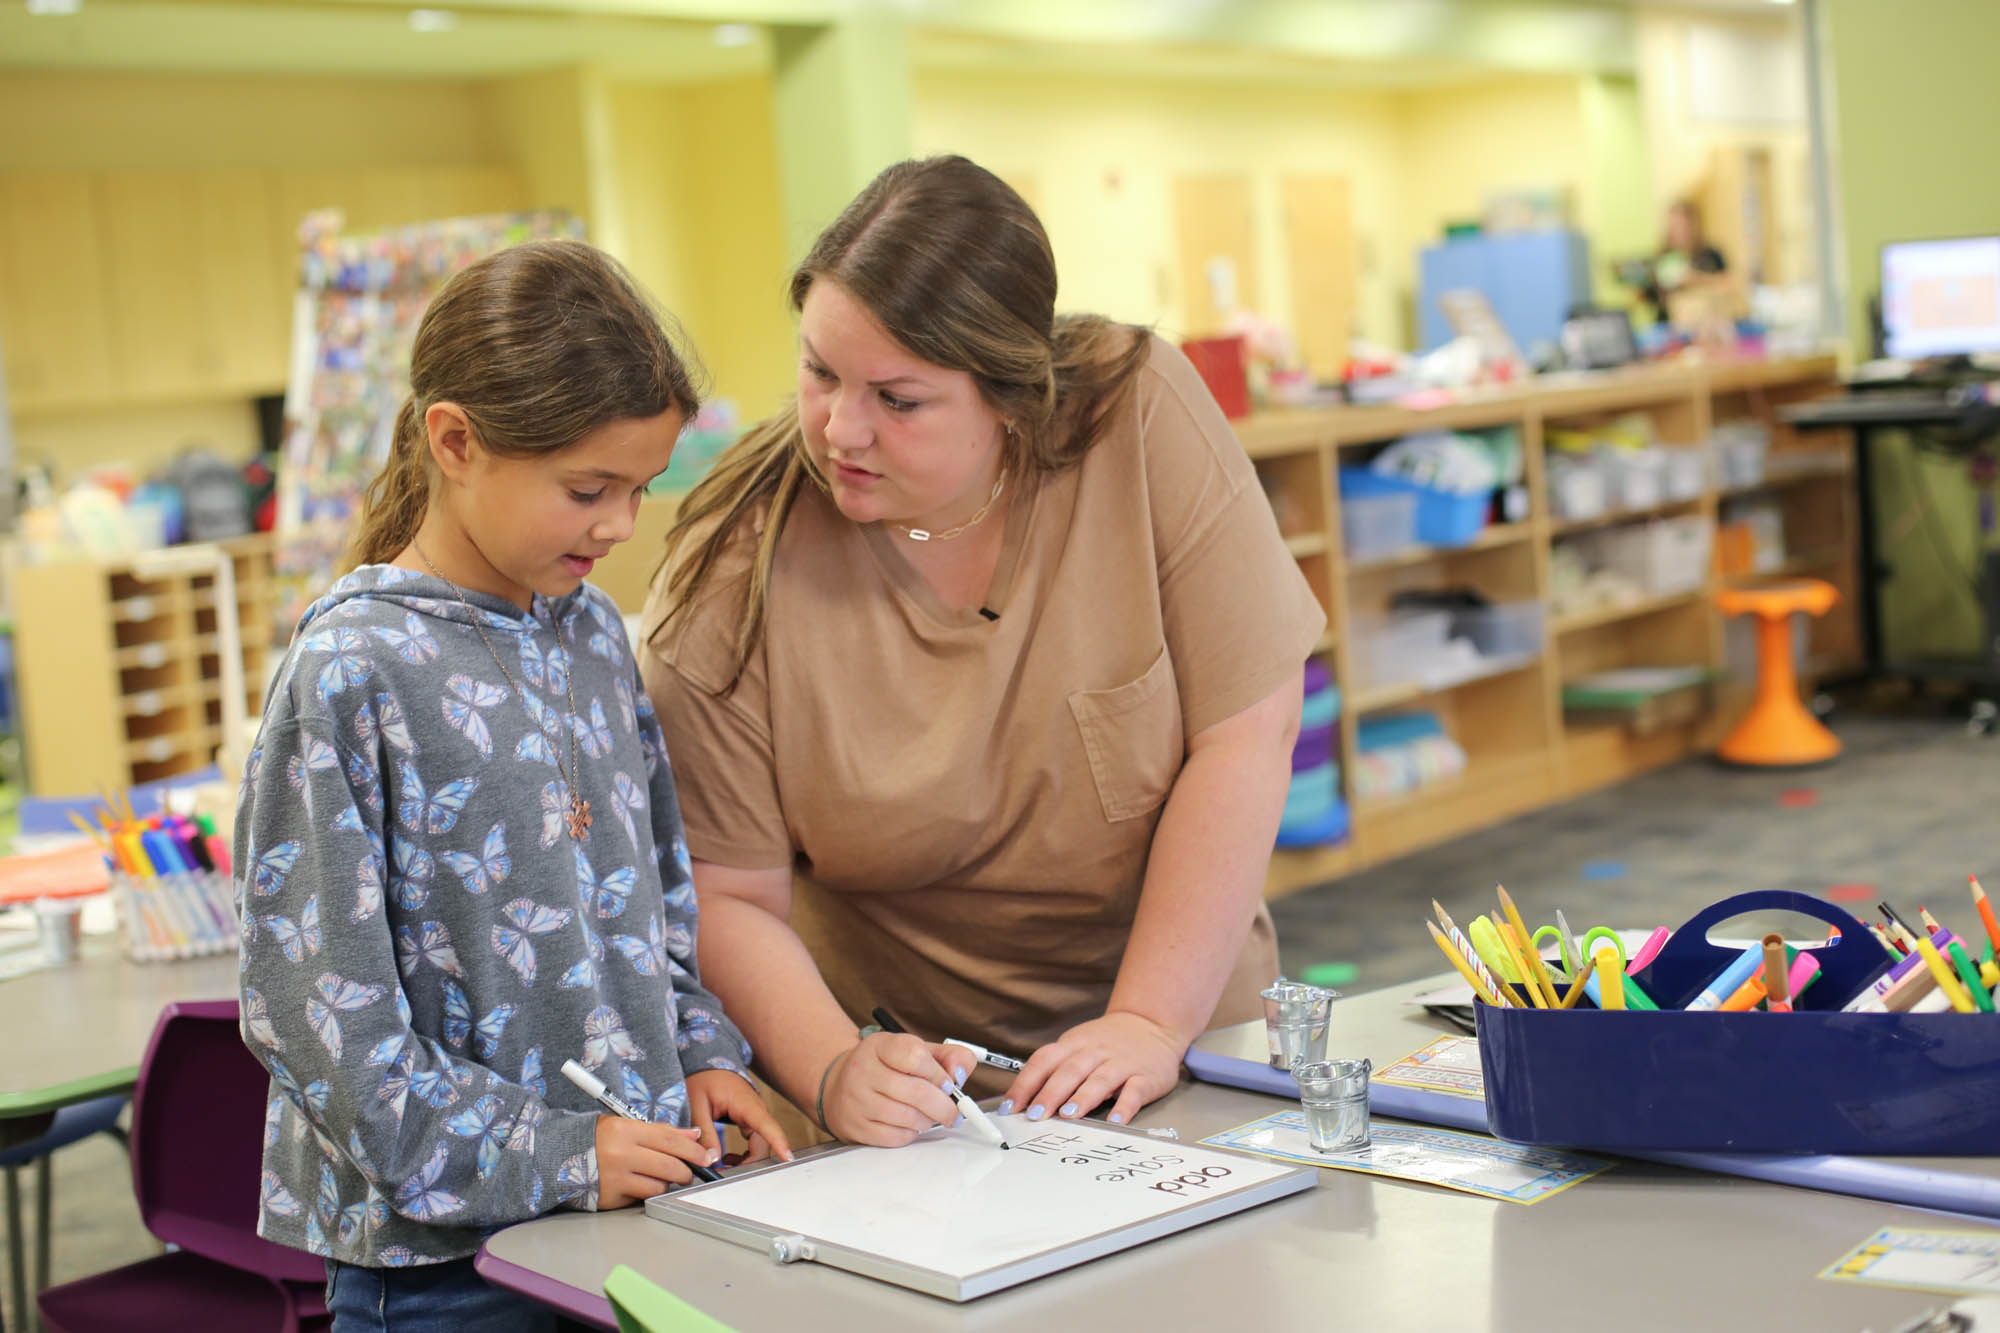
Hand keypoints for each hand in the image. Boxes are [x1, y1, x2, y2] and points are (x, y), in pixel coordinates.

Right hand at [593, 1115, 712, 1209]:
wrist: (559, 1157)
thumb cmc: (598, 1138)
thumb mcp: (626, 1125)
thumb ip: (660, 1131)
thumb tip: (693, 1135)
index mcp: (625, 1130)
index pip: (670, 1141)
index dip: (693, 1150)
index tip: (706, 1157)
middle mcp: (620, 1154)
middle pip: (669, 1166)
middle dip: (686, 1171)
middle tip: (688, 1171)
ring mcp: (615, 1179)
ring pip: (658, 1186)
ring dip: (665, 1183)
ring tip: (658, 1176)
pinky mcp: (611, 1198)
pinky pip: (641, 1198)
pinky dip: (646, 1192)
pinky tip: (640, 1183)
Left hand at [687, 1068, 793, 1165]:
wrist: (707, 1065)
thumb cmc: (703, 1079)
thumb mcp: (697, 1105)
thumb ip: (706, 1133)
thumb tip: (713, 1159)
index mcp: (746, 1103)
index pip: (767, 1125)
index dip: (779, 1142)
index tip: (787, 1158)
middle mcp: (756, 1111)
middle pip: (763, 1143)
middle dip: (749, 1163)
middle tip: (726, 1173)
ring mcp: (755, 1116)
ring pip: (759, 1145)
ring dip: (746, 1160)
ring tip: (724, 1166)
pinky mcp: (750, 1121)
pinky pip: (754, 1142)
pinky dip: (744, 1154)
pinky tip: (728, 1157)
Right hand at [821, 1032, 976, 1146]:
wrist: (839, 1085)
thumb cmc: (886, 1067)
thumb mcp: (915, 1050)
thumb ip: (949, 1056)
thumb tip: (960, 1073)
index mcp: (880, 1045)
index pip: (915, 1056)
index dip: (939, 1074)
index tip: (949, 1083)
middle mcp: (863, 1070)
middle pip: (917, 1092)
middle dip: (944, 1106)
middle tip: (953, 1111)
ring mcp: (857, 1100)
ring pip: (908, 1118)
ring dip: (929, 1120)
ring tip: (929, 1115)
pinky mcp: (855, 1127)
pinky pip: (895, 1137)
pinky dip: (911, 1134)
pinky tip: (909, 1124)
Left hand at [1000, 1011, 1184, 1126]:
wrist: (1150, 1025)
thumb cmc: (1107, 1042)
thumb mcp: (1077, 1046)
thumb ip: (1055, 1070)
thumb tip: (1025, 1101)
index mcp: (1073, 1044)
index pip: (1044, 1061)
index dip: (1025, 1084)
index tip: (1010, 1107)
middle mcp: (1095, 1052)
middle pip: (1069, 1071)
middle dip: (1050, 1093)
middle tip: (1035, 1115)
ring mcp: (1121, 1063)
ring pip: (1100, 1079)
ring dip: (1083, 1097)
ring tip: (1069, 1114)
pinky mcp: (1145, 1077)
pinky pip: (1134, 1091)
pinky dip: (1125, 1106)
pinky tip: (1115, 1120)